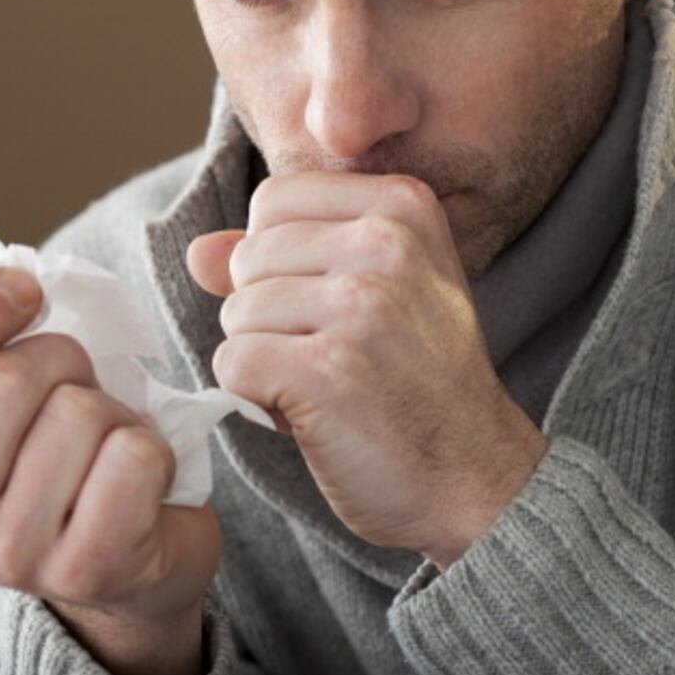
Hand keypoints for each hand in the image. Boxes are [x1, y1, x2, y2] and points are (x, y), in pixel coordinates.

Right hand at [0, 268, 214, 674]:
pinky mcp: (89, 569)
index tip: (23, 286)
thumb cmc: (47, 460)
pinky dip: (152, 448)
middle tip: (75, 385)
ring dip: (110, 409)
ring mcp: (11, 558)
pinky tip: (137, 478)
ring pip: (78, 414)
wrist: (125, 556)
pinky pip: (133, 456)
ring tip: (103, 442)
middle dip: (61, 358)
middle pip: (6, 381)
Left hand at [188, 172, 546, 566]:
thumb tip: (197, 250)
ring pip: (236, 312)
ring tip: (327, 384)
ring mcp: (360, 305)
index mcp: (403, 206)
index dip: (276, 258)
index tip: (328, 303)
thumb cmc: (421, 383)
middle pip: (249, 257)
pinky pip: (232, 362)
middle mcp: (386, 242)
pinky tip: (309, 412)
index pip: (274, 198)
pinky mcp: (326, 370)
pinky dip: (255, 397)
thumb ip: (285, 256)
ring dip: (264, 359)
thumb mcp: (377, 291)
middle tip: (333, 355)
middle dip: (268, 315)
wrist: (477, 476)